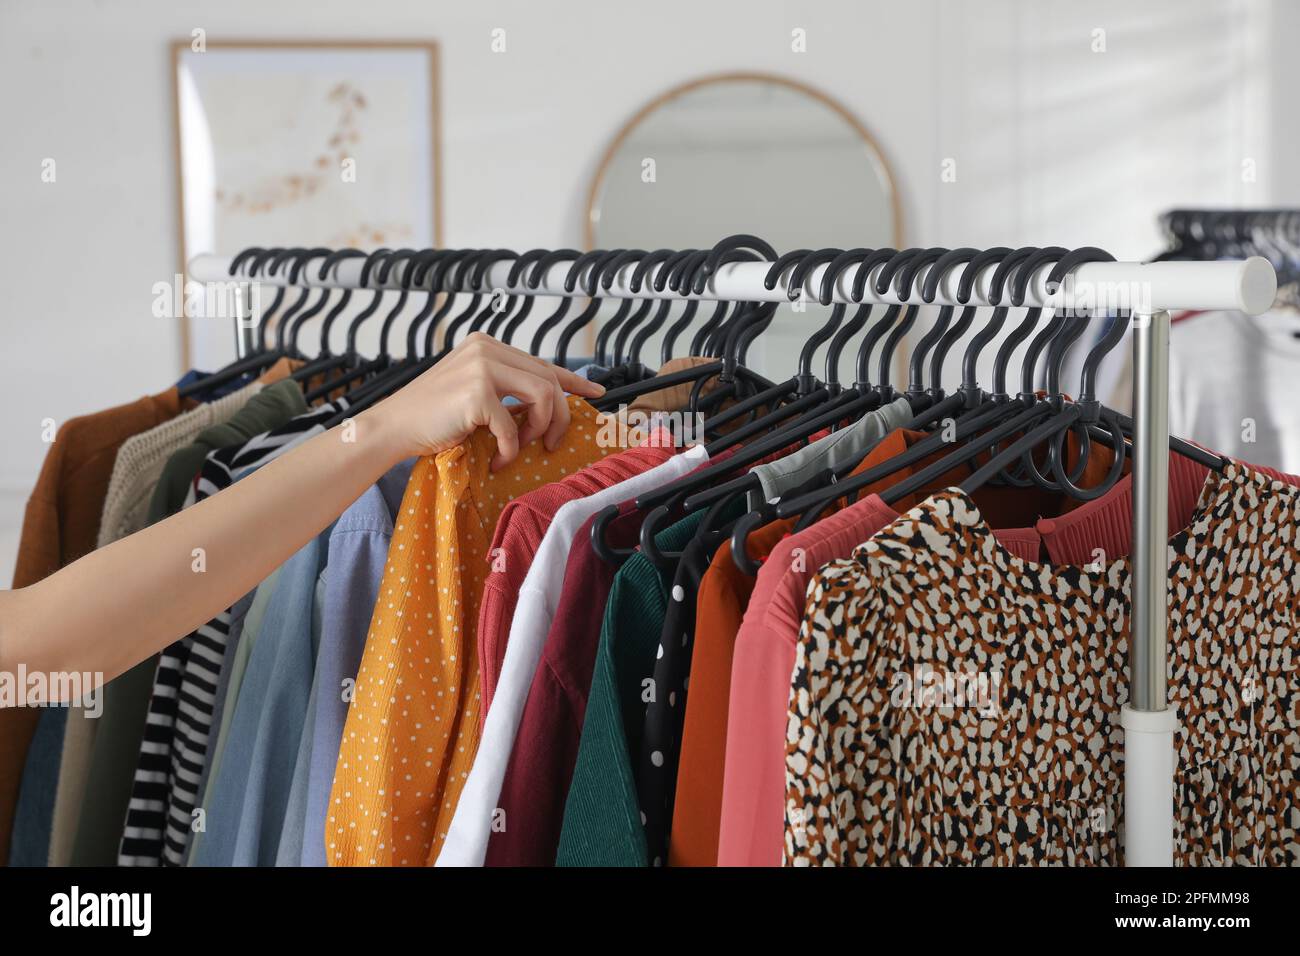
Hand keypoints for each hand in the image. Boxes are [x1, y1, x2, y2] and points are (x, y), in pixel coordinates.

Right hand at [363, 332, 605, 469]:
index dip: (573, 380)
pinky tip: (498, 461)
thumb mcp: (472, 392)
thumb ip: (505, 389)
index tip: (595, 393)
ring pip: (543, 397)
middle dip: (559, 417)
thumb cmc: (432, 417)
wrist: (392, 427)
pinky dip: (510, 451)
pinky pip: (514, 428)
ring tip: (519, 448)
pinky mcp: (476, 394)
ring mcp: (481, 368)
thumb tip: (547, 405)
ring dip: (538, 431)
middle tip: (551, 444)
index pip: (542, 363)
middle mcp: (487, 349)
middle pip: (549, 381)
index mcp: (487, 345)